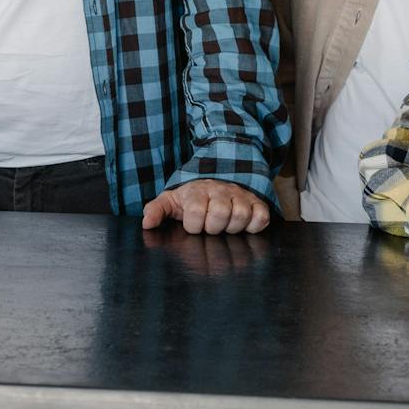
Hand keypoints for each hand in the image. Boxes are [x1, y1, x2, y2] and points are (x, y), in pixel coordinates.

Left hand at [141, 179, 270, 234]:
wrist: (215, 181)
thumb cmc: (191, 197)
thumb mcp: (171, 201)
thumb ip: (156, 210)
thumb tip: (146, 224)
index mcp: (197, 191)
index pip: (196, 211)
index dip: (193, 225)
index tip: (193, 226)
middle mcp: (220, 191)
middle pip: (220, 213)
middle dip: (213, 228)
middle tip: (210, 228)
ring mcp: (239, 196)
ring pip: (241, 215)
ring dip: (233, 228)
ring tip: (225, 227)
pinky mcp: (256, 202)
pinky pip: (261, 216)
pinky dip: (254, 226)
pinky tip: (243, 227)